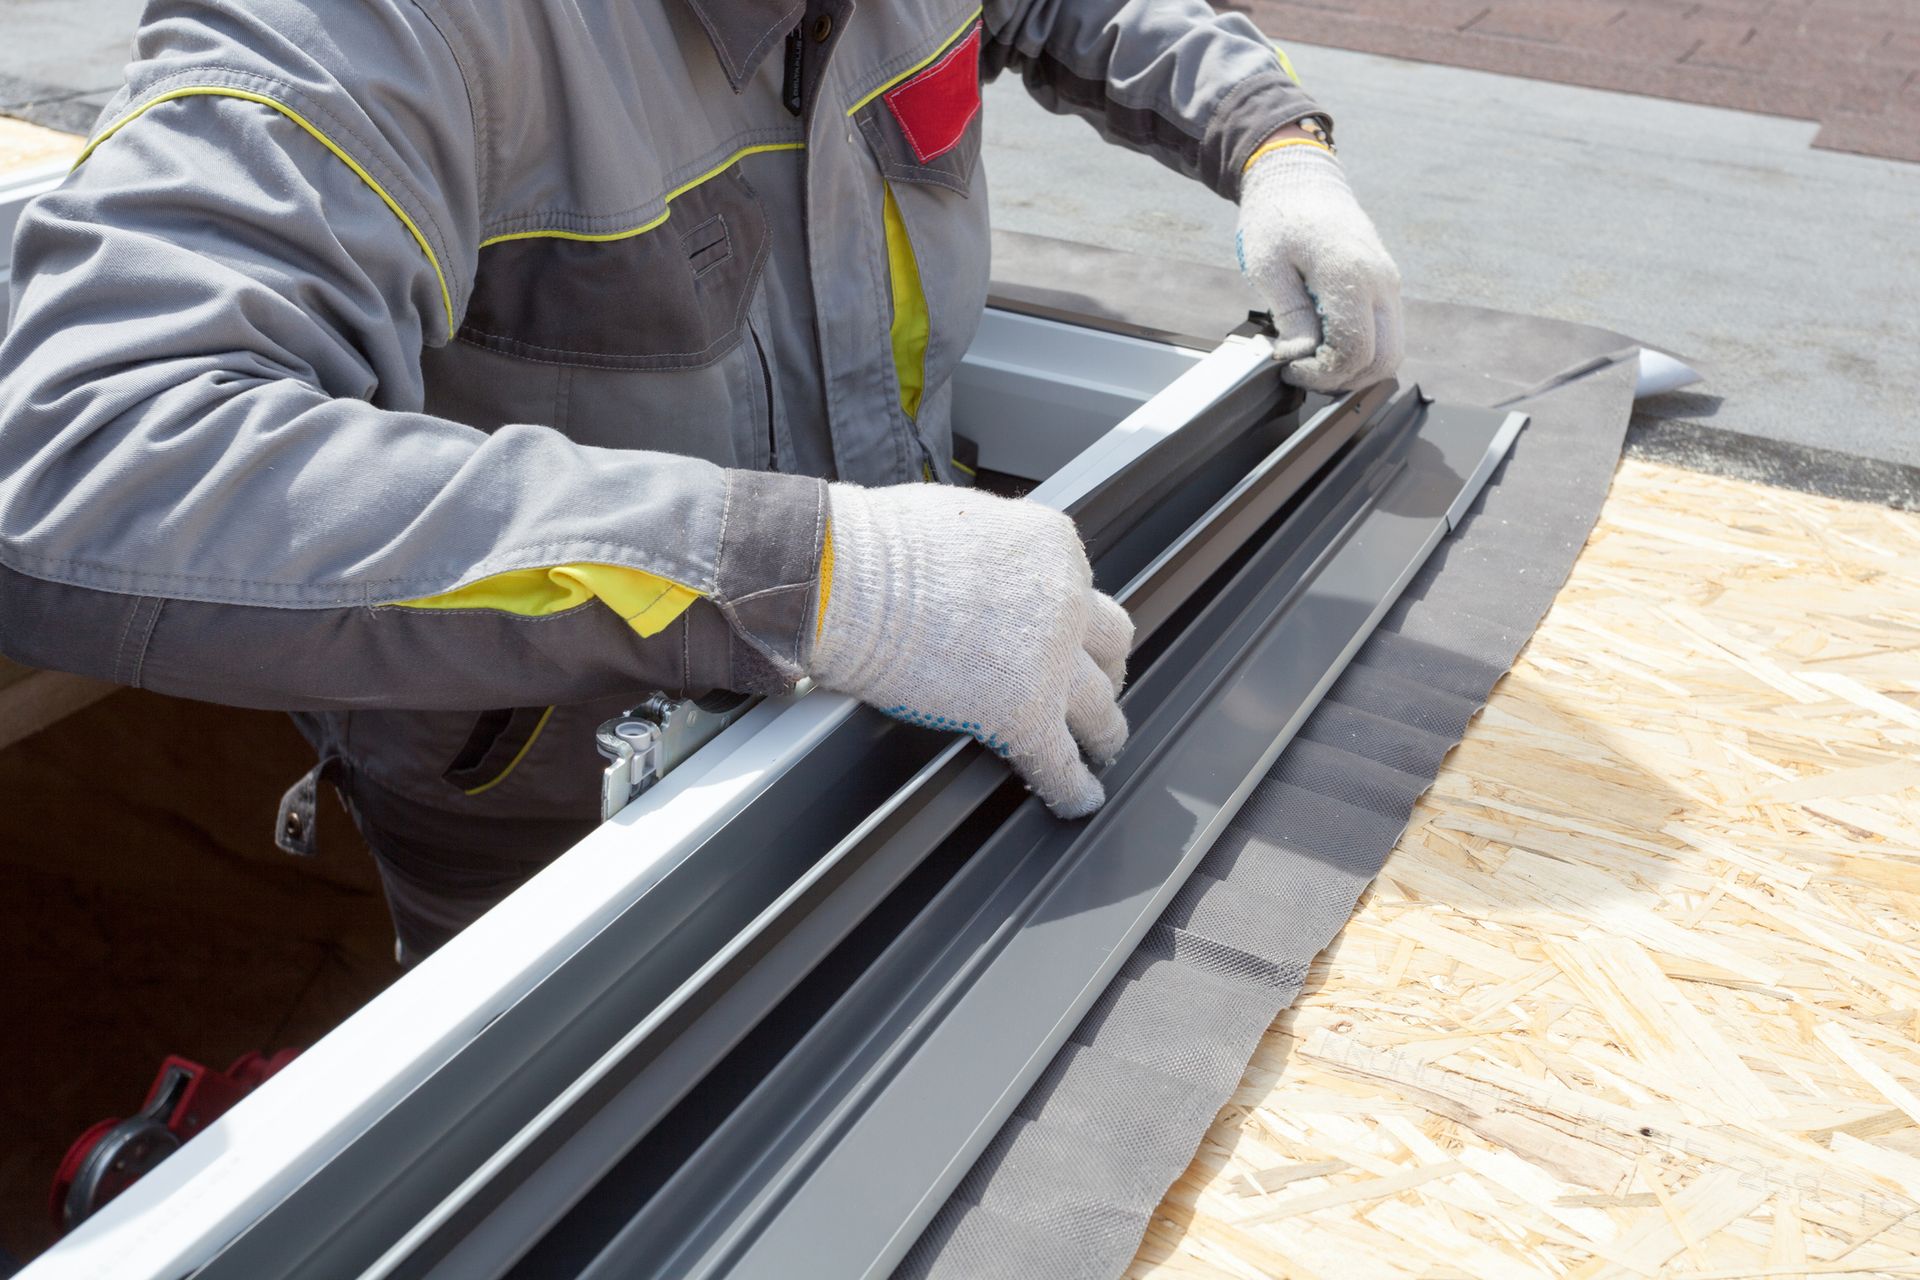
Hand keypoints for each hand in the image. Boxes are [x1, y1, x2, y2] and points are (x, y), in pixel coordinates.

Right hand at [809, 483, 1133, 817]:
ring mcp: (1051, 661)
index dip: (1071, 620)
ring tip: (1101, 749)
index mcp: (1050, 547)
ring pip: (1099, 707)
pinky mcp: (1024, 714)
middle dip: (1103, 669)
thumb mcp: (962, 521)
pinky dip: (1074, 787)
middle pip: (1109, 644)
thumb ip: (995, 553)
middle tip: (1097, 687)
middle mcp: (1064, 599)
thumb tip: (984, 578)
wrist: (842, 578)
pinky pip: (1060, 762)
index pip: (1078, 589)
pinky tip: (1079, 799)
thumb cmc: (873, 546)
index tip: (1066, 638)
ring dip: (1103, 730)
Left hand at [1236, 139, 1403, 391]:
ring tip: (1312, 360)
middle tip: (1302, 372)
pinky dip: (1361, 350)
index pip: (1354, 351)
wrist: (1301, 180)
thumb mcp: (1268, 267)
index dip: (1321, 374)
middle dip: (1342, 379)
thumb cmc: (1277, 218)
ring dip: (1354, 368)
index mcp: (1350, 275)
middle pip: (1384, 360)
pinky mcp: (1386, 286)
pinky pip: (1385, 333)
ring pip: (1391, 351)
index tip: (1288, 368)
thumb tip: (1301, 355)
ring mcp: (1389, 284)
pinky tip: (1325, 342)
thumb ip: (1290, 314)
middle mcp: (1381, 282)